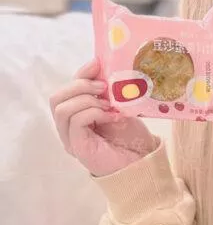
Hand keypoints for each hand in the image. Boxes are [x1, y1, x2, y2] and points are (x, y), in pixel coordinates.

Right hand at [49, 57, 157, 176]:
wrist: (144, 160)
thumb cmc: (131, 136)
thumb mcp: (117, 105)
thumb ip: (105, 89)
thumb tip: (98, 64)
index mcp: (75, 115)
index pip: (66, 90)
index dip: (80, 74)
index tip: (98, 64)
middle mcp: (68, 128)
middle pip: (56, 98)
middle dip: (79, 86)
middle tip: (103, 87)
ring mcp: (70, 139)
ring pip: (61, 109)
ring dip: (86, 100)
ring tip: (108, 104)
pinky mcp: (77, 148)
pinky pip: (75, 122)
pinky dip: (93, 113)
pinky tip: (111, 116)